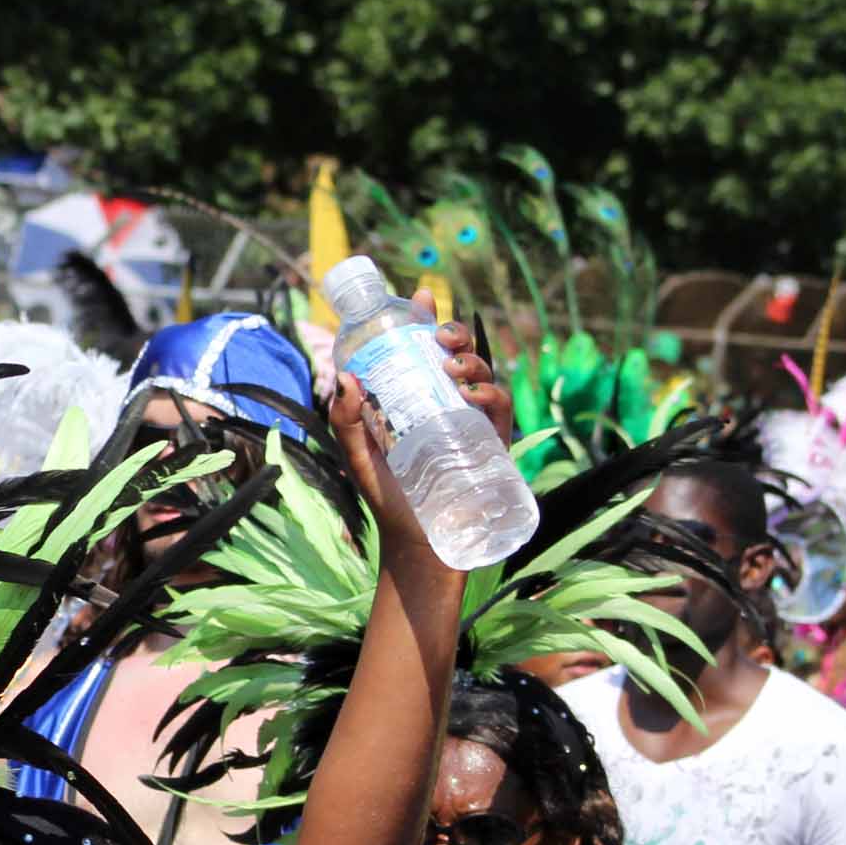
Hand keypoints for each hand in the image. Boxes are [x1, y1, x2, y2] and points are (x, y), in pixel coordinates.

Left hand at [325, 292, 507, 557]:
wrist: (419, 546)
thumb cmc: (390, 500)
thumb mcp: (358, 458)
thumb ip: (346, 421)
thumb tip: (343, 377)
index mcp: (418, 401)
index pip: (424, 352)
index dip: (426, 321)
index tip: (420, 298)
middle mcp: (449, 407)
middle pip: (459, 356)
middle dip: (454, 334)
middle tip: (438, 335)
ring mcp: (474, 425)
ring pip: (484, 376)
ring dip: (472, 360)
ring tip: (452, 365)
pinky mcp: (494, 447)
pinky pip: (501, 411)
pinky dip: (492, 394)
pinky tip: (473, 393)